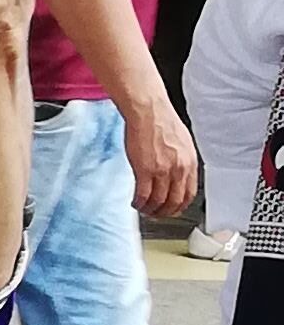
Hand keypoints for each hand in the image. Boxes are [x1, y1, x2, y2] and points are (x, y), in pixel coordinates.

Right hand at [125, 95, 199, 219]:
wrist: (148, 111)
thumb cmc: (161, 122)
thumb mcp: (181, 144)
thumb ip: (181, 161)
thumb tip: (177, 175)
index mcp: (189, 162)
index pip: (189, 194)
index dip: (178, 207)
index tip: (170, 209)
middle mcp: (178, 168)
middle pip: (174, 202)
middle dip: (164, 212)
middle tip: (155, 213)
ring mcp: (162, 170)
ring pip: (158, 201)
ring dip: (149, 209)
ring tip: (143, 208)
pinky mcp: (145, 170)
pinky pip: (143, 195)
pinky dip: (139, 203)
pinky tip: (135, 202)